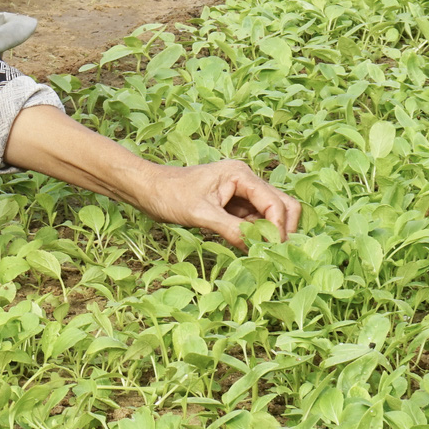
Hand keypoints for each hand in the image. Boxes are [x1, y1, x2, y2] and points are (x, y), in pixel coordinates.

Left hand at [129, 158, 301, 249]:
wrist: (147, 189)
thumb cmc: (169, 194)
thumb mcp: (201, 214)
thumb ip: (232, 229)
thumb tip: (258, 248)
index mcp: (241, 174)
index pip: (275, 203)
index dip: (278, 228)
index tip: (272, 251)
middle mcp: (245, 180)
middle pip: (281, 205)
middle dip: (281, 229)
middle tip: (274, 253)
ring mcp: (240, 192)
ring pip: (268, 215)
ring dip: (267, 234)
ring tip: (259, 254)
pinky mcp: (232, 204)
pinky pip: (252, 221)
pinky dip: (253, 234)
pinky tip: (246, 248)